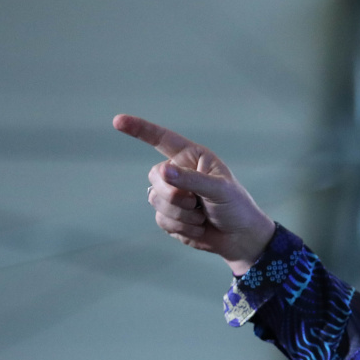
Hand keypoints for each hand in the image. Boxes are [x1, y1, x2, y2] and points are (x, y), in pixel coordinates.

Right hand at [112, 114, 276, 274]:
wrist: (240, 238)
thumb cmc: (236, 207)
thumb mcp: (219, 190)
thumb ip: (191, 180)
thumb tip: (163, 171)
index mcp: (192, 157)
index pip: (161, 139)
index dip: (139, 129)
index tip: (118, 121)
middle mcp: (179, 173)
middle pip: (155, 177)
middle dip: (175, 195)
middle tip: (197, 204)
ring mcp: (173, 195)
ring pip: (155, 200)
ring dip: (181, 215)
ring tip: (202, 217)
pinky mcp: (170, 216)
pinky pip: (161, 220)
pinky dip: (181, 228)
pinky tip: (199, 228)